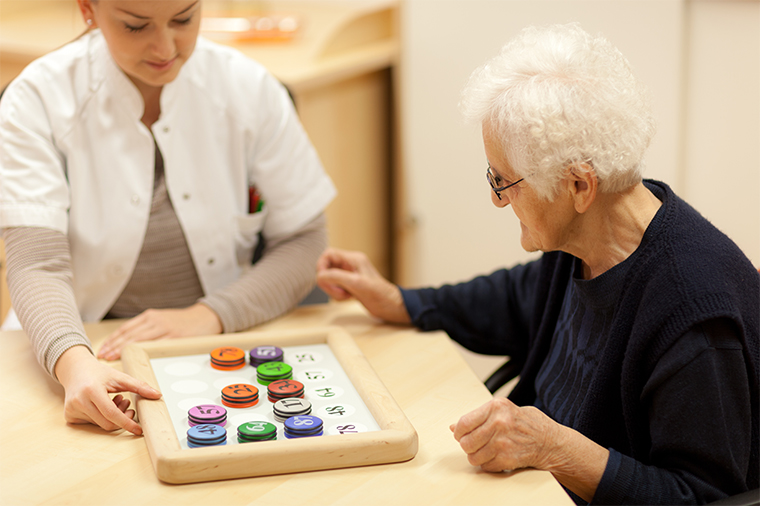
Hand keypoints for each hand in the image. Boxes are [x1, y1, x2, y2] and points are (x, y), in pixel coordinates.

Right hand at [55, 346, 161, 434]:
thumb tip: (158, 395)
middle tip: (127, 403)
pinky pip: (91, 424)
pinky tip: (102, 405)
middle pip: (107, 423)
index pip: (111, 413)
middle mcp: (79, 401)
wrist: (76, 370)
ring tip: (115, 400)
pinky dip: (101, 418)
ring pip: (100, 424)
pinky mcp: (69, 416)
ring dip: (113, 417)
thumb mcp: (120, 377)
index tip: (139, 429)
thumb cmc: (99, 373)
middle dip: (122, 418)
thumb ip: (139, 386)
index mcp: (91, 390)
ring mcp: (72, 410)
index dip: (127, 422)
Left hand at [97, 303, 222, 359]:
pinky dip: (142, 352)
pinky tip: (134, 357)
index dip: (113, 339)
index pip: (126, 328)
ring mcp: (165, 328)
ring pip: (138, 339)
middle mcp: (155, 321)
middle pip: (129, 334)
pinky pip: (154, 345)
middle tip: (103, 356)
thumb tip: (130, 343)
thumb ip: (148, 328)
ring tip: (112, 358)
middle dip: (114, 345)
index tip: (103, 348)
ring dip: (123, 349)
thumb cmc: (184, 322)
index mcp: (151, 316)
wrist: (206, 317)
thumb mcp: (163, 320)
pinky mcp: (174, 337)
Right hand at [316, 248, 410, 323]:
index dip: (321, 266)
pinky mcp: (350, 286)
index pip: (329, 254)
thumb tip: (320, 275)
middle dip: (328, 281)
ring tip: (345, 295)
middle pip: (327, 268)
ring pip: (330, 279)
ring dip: (333, 290)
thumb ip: (337, 276)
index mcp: (354, 259)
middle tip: (338, 291)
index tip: (324, 279)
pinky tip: (348, 297)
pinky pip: (335, 288)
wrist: (392, 307)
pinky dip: (337, 295)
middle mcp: (351, 265)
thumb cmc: (381, 294)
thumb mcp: (357, 283)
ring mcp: (350, 276)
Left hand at [449, 397, 557, 471]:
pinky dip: (487, 464)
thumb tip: (455, 427)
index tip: (461, 435)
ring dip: (476, 457)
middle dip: (467, 446)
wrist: (549, 441)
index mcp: (495, 407)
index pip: (464, 423)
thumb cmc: (525, 424)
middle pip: (466, 442)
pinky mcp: (508, 458)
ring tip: (486, 451)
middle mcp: (499, 423)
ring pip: (473, 457)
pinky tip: (496, 457)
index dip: (459, 432)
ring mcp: (503, 442)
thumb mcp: (503, 410)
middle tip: (474, 444)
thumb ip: (478, 417)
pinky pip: (485, 466)